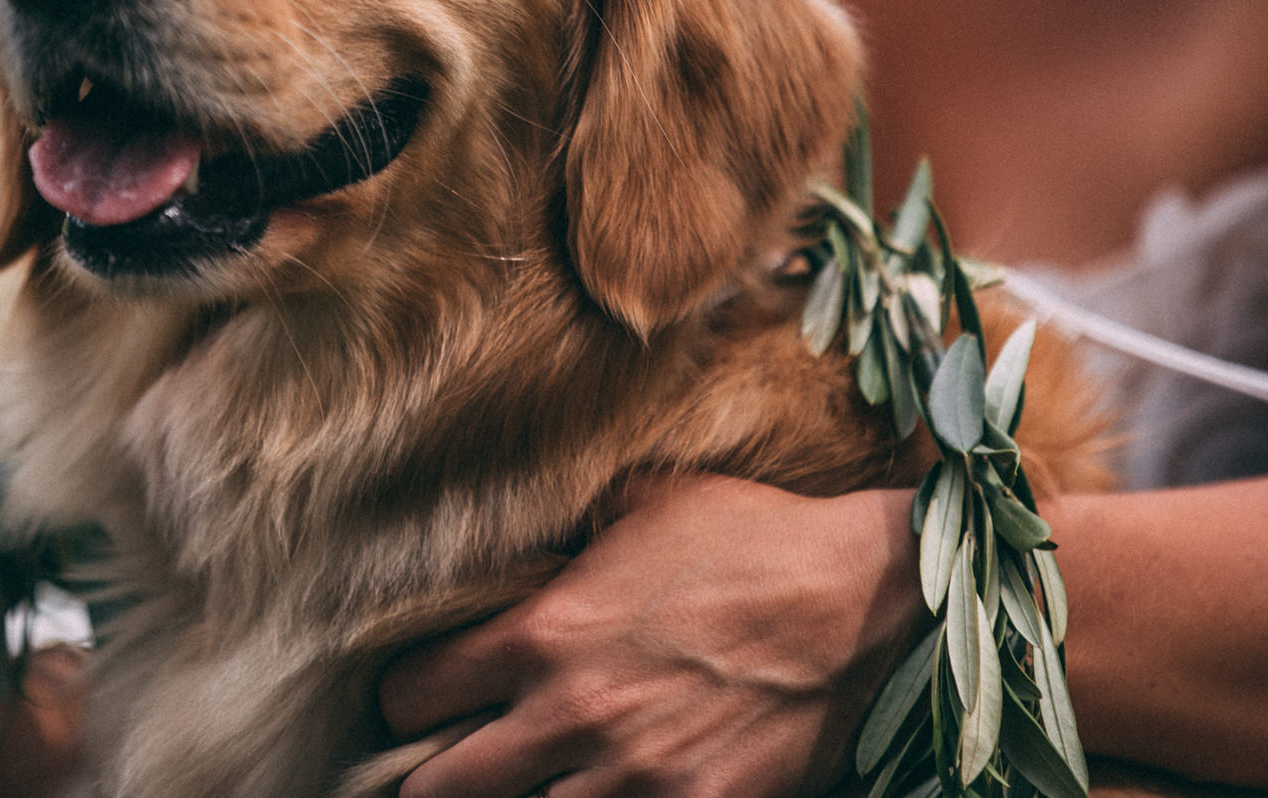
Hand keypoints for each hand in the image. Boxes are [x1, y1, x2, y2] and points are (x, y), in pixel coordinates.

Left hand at [378, 475, 922, 797]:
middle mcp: (571, 715)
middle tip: (457, 762)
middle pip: (434, 789)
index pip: (408, 696)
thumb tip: (539, 530)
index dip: (407, 699)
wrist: (860, 599)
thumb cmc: (751, 537)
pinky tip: (607, 796)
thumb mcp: (645, 501)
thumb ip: (574, 525)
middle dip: (433, 777)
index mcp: (544, 634)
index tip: (426, 697)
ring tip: (535, 780)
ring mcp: (632, 778)